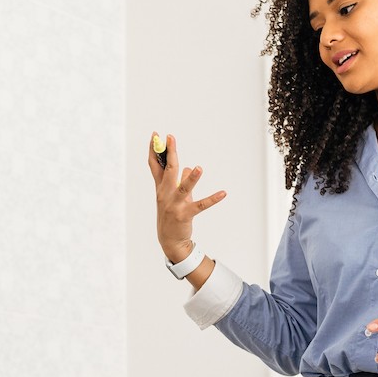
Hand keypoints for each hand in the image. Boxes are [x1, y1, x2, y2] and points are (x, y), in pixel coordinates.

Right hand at [147, 132, 225, 263]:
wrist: (170, 241)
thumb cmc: (172, 216)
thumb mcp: (174, 197)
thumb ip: (179, 181)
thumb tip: (186, 168)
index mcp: (161, 188)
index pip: (155, 166)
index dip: (154, 150)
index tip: (155, 135)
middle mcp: (165, 194)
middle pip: (168, 171)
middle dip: (170, 154)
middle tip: (170, 138)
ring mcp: (174, 205)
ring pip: (183, 189)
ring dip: (191, 179)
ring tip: (198, 168)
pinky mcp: (185, 215)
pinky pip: (200, 205)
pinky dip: (212, 199)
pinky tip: (223, 193)